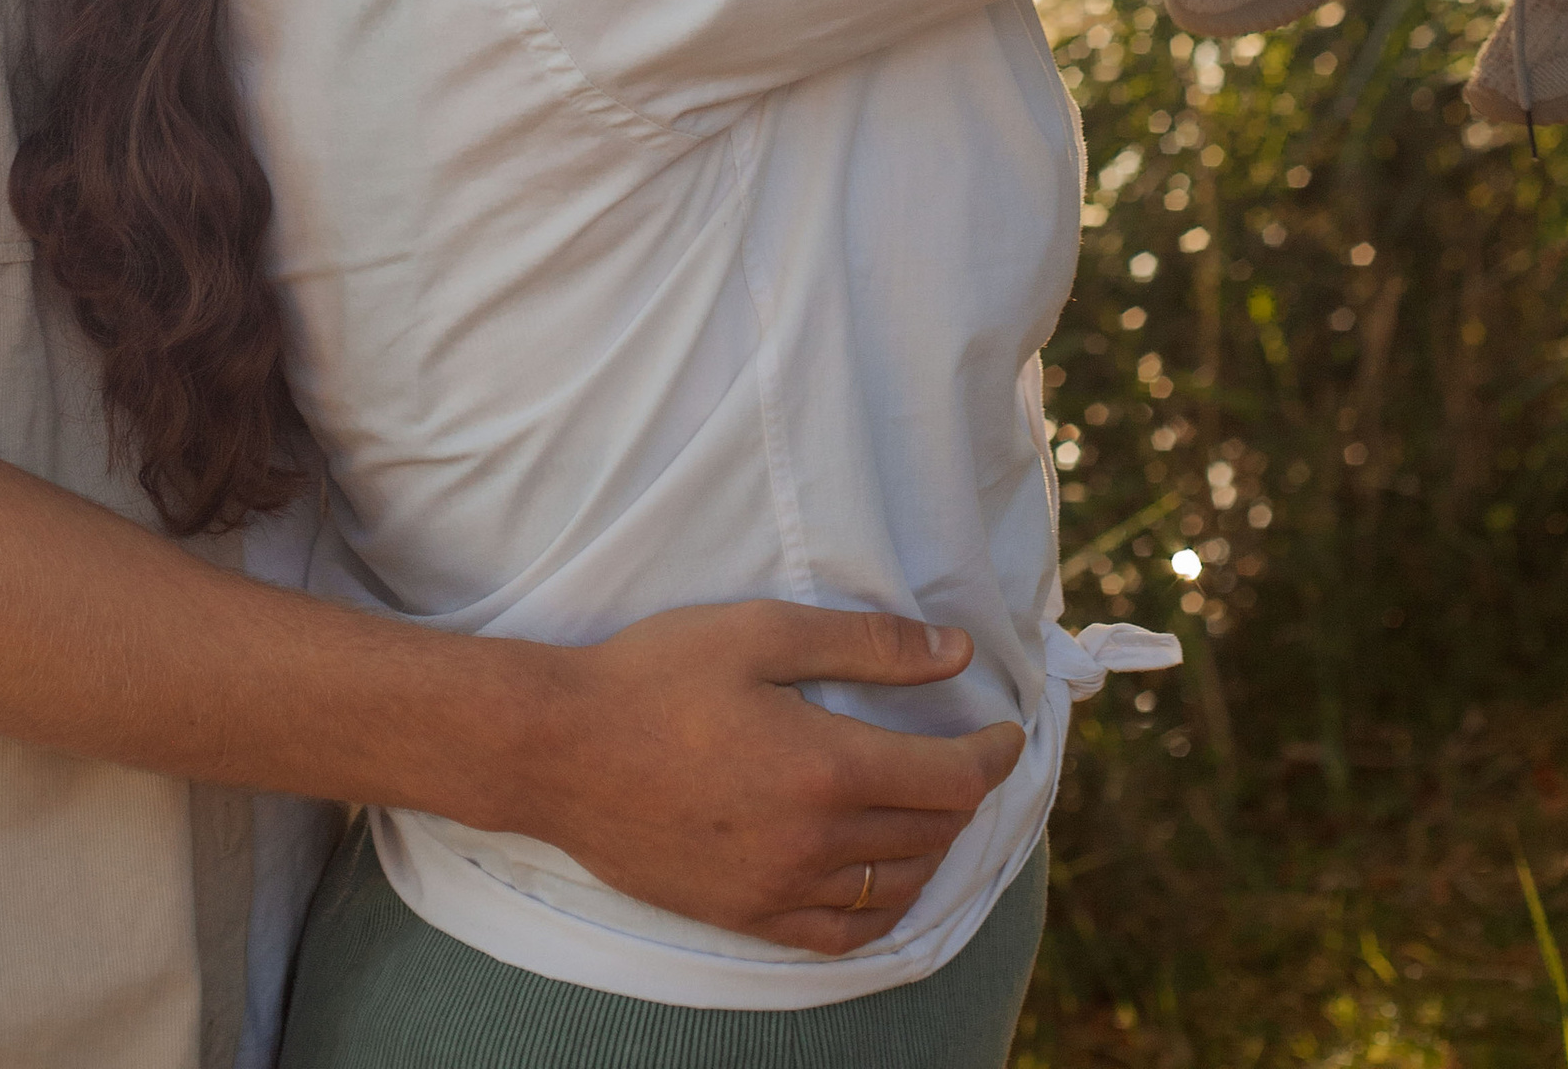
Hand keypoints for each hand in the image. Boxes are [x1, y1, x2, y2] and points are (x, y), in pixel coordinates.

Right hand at [519, 601, 1021, 954]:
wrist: (560, 750)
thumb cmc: (654, 675)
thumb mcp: (760, 632)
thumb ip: (867, 645)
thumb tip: (955, 651)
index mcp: (827, 766)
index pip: (952, 779)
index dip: (994, 754)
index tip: (1006, 731)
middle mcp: (816, 841)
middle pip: (932, 832)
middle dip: (964, 793)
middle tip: (966, 758)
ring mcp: (781, 889)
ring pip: (897, 885)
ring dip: (932, 849)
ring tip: (930, 809)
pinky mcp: (748, 916)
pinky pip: (844, 934)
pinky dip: (884, 907)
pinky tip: (883, 878)